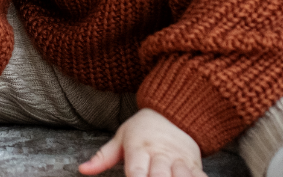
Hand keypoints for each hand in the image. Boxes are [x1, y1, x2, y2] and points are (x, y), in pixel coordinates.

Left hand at [79, 108, 205, 176]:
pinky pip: (199, 175)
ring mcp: (179, 159)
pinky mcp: (194, 163)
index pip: (136, 169)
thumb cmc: (143, 129)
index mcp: (139, 148)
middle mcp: (160, 155)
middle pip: (160, 176)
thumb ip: (103, 157)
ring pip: (182, 176)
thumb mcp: (121, 138)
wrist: (175, 112)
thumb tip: (82, 169)